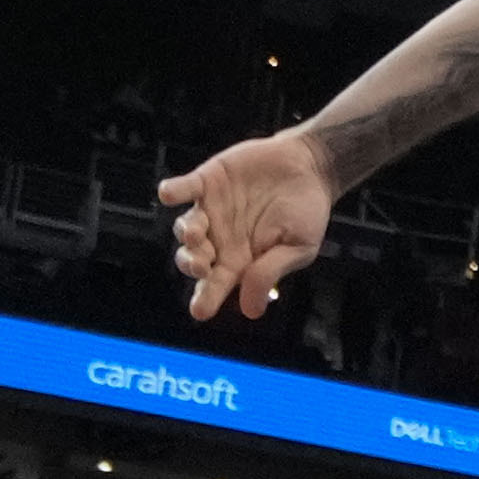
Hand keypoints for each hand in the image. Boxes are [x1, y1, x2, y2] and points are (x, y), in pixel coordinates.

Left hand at [158, 133, 341, 320]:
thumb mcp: (299, 247)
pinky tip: (168, 194)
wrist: (310, 167)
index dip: (206, 297)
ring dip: (187, 231)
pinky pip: (185, 188)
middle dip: (192, 263)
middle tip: (201, 266)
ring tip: (195, 233)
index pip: (217, 284)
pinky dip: (174, 191)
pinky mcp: (208, 181)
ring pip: (186, 226)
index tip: (200, 311)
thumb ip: (271, 272)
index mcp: (240, 260)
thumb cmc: (307, 212)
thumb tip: (252, 311)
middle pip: (194, 257)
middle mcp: (219, 238)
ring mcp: (212, 209)